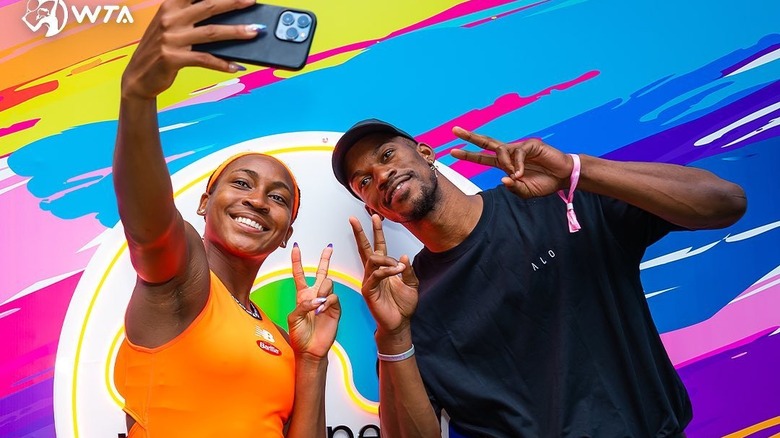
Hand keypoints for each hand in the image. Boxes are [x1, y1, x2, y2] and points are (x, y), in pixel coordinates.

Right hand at [121, 0, 259, 99]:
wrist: (138, 76)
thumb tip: (225, 18)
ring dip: (236, 32)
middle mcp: (169, 19)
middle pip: (209, 6)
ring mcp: (171, 38)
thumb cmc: (159, 49)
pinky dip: (222, 63)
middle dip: (233, 2)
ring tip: (254, 31)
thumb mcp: (170, 27)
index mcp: (169, 6)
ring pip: (212, 32)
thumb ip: (190, 18)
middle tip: (251, 1)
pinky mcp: (173, 58)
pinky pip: (205, 59)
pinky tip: (236, 66)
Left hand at [287, 244, 340, 358]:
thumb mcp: (294, 318)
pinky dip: (327, 302)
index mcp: (302, 295)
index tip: (296, 247)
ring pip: (328, 283)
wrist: (310, 350)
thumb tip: (317, 299)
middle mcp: (315, 295)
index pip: (299, 274)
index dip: (297, 261)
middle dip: (325, 259)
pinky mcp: (335, 309)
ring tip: (317, 306)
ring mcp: (326, 301)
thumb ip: (303, 305)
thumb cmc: (299, 335)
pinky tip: (321, 310)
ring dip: (322, 292)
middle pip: (321, 272)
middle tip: (329, 248)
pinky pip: (334, 297)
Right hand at [350, 215, 418, 336]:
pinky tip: (396, 270)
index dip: (376, 231)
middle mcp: (374, 272)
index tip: (374, 216)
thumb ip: (407, 270)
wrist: (399, 323)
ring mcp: (369, 281)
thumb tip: (403, 255)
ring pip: (372, 260)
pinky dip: (387, 270)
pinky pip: (376, 275)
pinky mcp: (369, 291)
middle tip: (353, 218)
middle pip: (365, 248)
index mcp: (383, 268)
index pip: (377, 246)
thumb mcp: (411, 284)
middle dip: (360, 233)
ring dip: (386, 259)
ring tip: (397, 266)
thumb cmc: (403, 305)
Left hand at [451, 126, 573, 197]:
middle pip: (486, 142)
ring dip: (505, 164)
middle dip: (470, 137)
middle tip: (454, 130)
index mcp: (505, 164)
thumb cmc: (544, 183)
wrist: (563, 177)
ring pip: (501, 150)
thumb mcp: (525, 191)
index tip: (452, 151)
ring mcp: (519, 147)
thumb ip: (512, 187)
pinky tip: (521, 173)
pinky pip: (518, 152)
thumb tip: (503, 179)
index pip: (483, 157)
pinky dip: (517, 164)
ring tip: (516, 176)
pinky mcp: (531, 144)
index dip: (468, 154)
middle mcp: (510, 153)